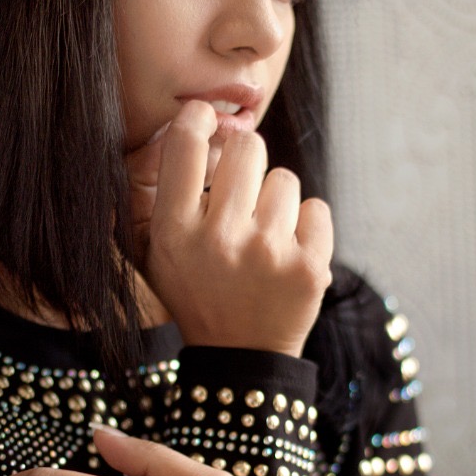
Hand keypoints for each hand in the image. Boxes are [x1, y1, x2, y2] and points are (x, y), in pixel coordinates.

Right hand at [126, 101, 332, 356]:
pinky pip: (316, 208)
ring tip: (263, 237)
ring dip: (276, 201)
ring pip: (285, 178)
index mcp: (174, 232)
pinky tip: (287, 253)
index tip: (206, 119)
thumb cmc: (197, 292)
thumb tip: (192, 121)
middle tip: (242, 192)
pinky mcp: (309, 267)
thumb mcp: (159, 252)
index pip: (185, 145)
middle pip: (247, 147)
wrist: (239, 356)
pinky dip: (305, 227)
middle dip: (247, 162)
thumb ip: (166, 192)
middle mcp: (220, 238)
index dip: (198, 119)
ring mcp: (268, 253)